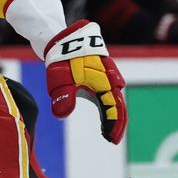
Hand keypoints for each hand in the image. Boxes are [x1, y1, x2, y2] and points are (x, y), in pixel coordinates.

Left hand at [44, 20, 126, 143]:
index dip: (114, 125)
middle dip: (116, 123)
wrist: (62, 38)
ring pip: (114, 98)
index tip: (111, 139)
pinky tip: (103, 115)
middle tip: (111, 139)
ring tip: (107, 130)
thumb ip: (63, 97)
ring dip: (113, 114)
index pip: (114, 108)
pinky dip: (108, 105)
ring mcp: (107, 75)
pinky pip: (109, 92)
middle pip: (118, 105)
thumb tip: (61, 115)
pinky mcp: (101, 74)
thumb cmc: (61, 59)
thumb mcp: (59, 79)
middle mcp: (109, 79)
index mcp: (103, 82)